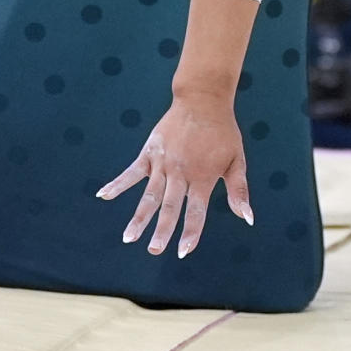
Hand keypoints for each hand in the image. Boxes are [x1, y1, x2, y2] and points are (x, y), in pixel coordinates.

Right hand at [96, 93, 251, 257]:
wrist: (203, 99)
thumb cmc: (223, 133)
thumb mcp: (236, 160)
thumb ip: (239, 190)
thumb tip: (247, 219)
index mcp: (203, 176)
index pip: (197, 210)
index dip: (191, 232)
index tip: (183, 252)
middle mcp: (182, 171)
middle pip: (170, 206)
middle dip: (162, 230)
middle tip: (154, 250)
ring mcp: (163, 161)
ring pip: (150, 194)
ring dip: (139, 216)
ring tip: (129, 238)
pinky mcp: (150, 151)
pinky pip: (132, 171)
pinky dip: (117, 184)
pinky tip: (103, 196)